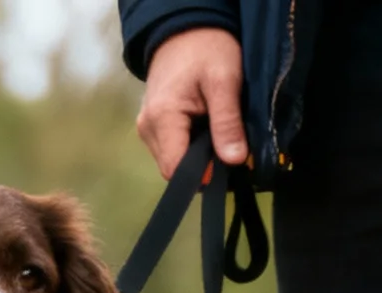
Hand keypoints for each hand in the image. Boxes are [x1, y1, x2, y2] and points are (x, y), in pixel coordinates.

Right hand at [136, 28, 247, 178]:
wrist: (185, 30)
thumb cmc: (206, 49)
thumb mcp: (224, 80)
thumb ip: (227, 121)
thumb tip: (234, 160)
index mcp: (162, 119)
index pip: (176, 170)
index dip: (204, 174)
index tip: (228, 163)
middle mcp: (147, 128)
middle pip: (174, 167)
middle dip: (203, 164)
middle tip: (228, 142)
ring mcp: (147, 127)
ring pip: (174, 160)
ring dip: (198, 154)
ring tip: (217, 129)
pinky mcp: (152, 125)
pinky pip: (173, 148)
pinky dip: (192, 145)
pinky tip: (206, 127)